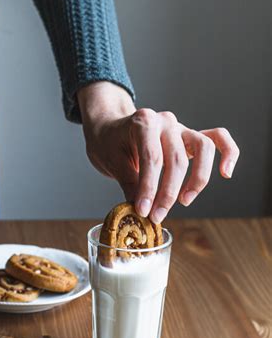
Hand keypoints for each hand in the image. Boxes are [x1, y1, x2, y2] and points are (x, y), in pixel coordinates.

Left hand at [77, 82, 239, 222]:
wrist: (109, 129)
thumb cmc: (109, 144)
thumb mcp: (112, 162)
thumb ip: (129, 183)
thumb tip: (142, 211)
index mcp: (144, 123)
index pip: (152, 158)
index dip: (149, 188)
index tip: (144, 211)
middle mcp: (166, 121)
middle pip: (176, 158)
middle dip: (167, 192)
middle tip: (157, 216)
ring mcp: (181, 127)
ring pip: (202, 148)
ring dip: (196, 179)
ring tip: (184, 202)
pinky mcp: (190, 136)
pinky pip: (217, 138)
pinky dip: (228, 152)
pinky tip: (226, 173)